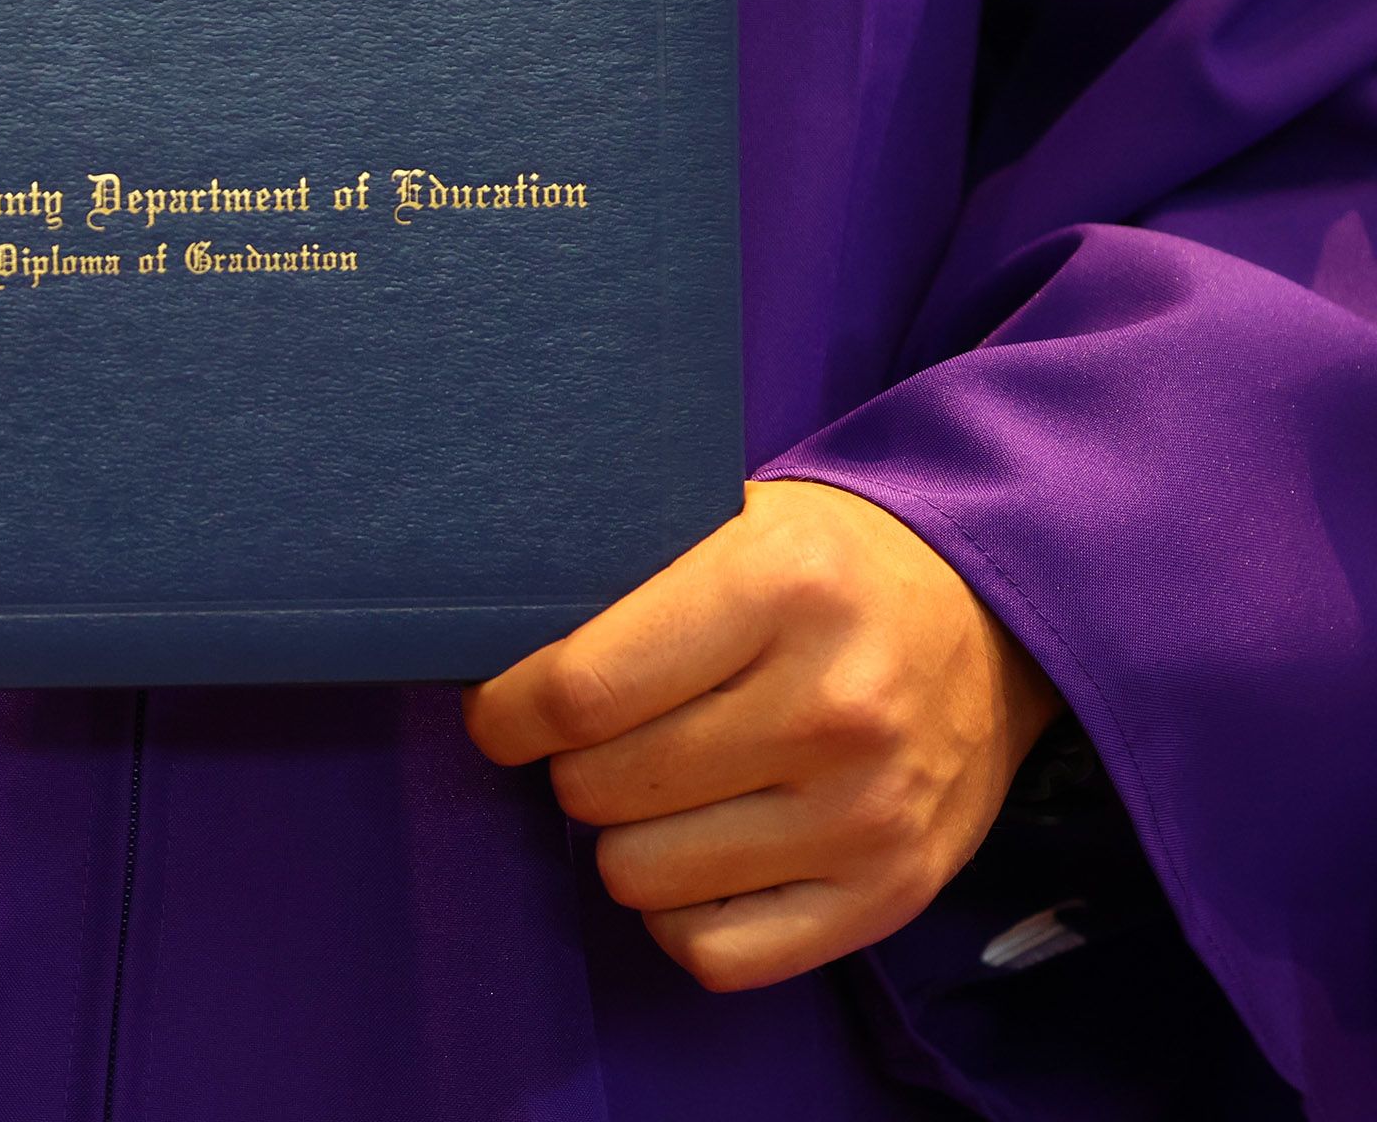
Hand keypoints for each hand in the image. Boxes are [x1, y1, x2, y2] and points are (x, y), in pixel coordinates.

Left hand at [463, 480, 1062, 990]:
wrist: (992, 618)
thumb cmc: (824, 571)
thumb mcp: (731, 523)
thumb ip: (620, 579)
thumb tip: (485, 648)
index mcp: (780, 586)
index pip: (580, 692)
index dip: (509, 712)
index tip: (505, 710)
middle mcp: (833, 703)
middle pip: (599, 787)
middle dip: (572, 765)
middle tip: (604, 738)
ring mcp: (868, 810)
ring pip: (639, 877)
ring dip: (624, 837)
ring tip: (662, 787)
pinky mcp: (890, 893)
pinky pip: (713, 955)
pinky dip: (682, 915)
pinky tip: (701, 852)